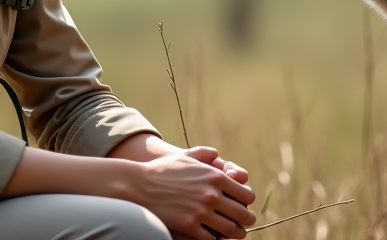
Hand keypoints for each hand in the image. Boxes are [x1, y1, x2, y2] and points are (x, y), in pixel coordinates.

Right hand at [128, 146, 255, 239]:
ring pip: (231, 230)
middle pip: (243, 214)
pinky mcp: (189, 226)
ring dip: (236, 234)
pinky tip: (215, 238)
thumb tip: (217, 155)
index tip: (243, 205)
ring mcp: (200, 212)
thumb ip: (204, 154)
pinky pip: (212, 239)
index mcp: (215, 176)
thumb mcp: (186, 156)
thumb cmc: (163, 170)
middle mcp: (211, 194)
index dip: (247, 202)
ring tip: (234, 234)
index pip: (246, 194)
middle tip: (245, 223)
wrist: (139, 185)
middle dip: (246, 220)